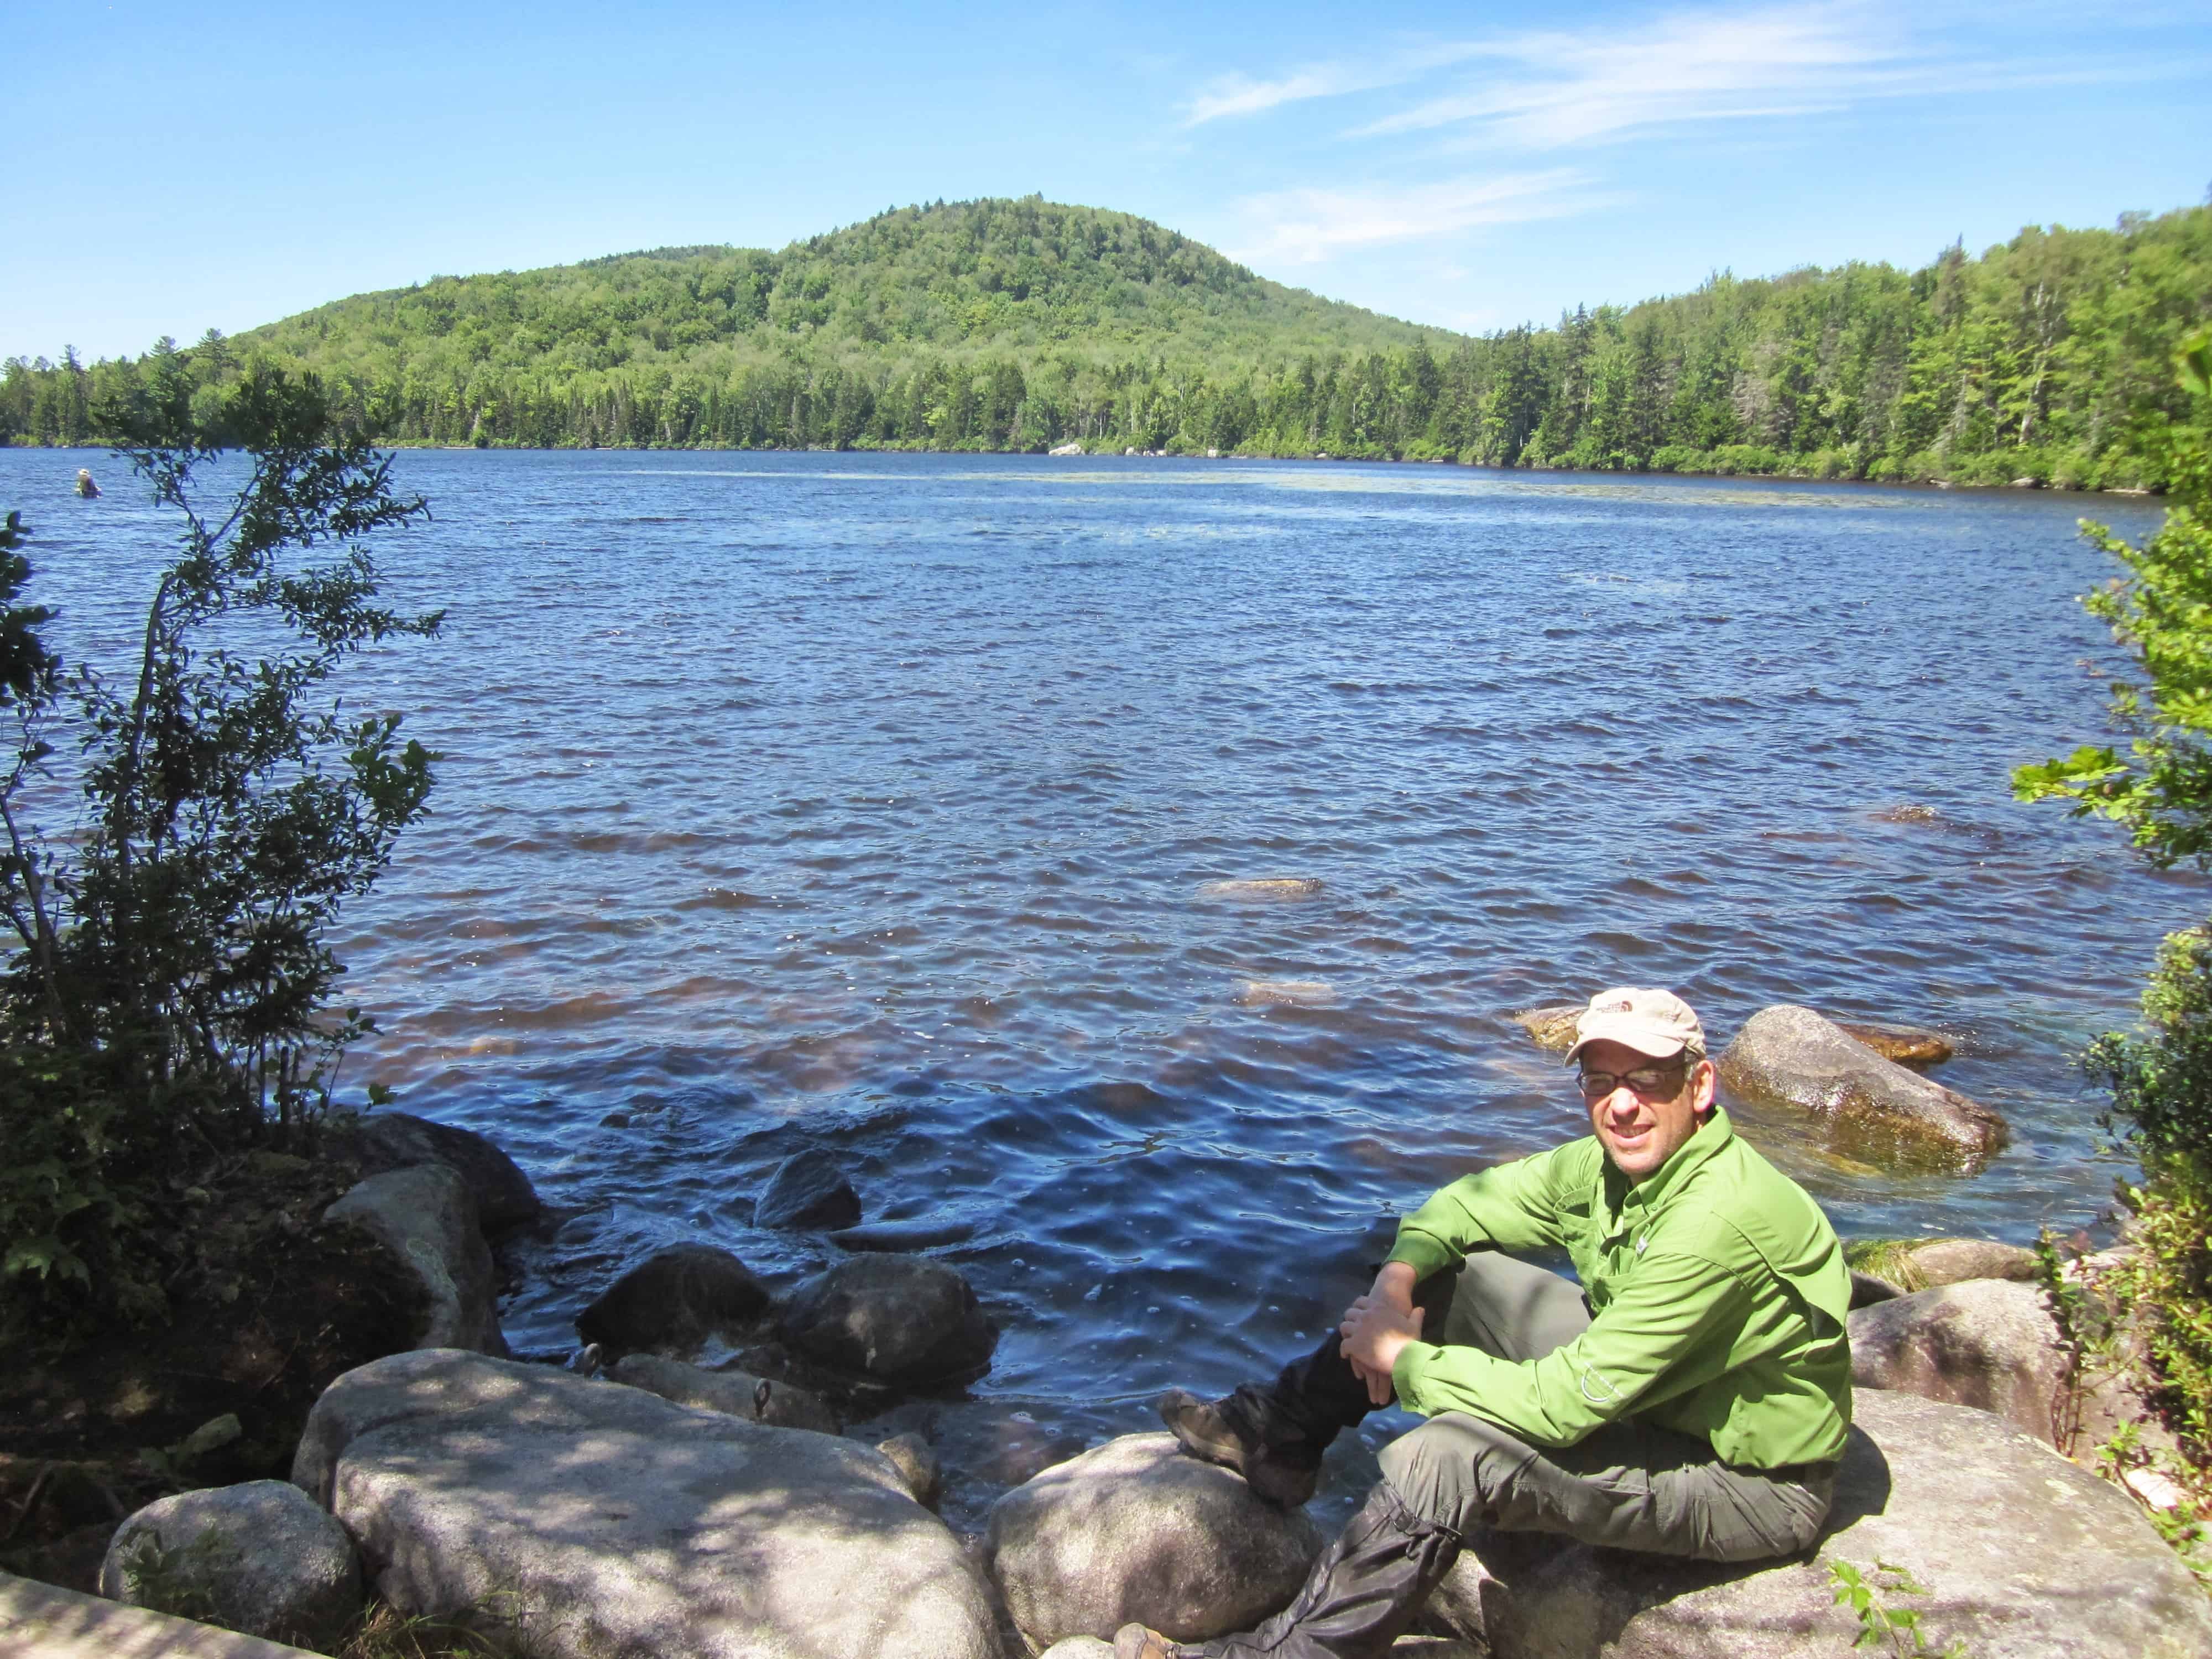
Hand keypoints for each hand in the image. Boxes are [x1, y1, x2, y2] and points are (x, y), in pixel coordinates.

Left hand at [1339, 1264, 1422, 1405]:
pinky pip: (1343, 1345)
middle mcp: (1365, 1316)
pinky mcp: (1354, 1345)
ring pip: (1343, 1327)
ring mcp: (1358, 1330)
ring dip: (1346, 1334)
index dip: (1357, 1308)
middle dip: (1350, 1320)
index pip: (1360, 1301)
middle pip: (1349, 1313)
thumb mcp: (1414, 1326)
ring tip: (1348, 1341)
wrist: (1405, 1358)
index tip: (1358, 1314)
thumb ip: (1416, 1316)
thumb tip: (1420, 1309)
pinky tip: (1346, 1355)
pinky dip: (1343, 1351)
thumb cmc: (1410, 1342)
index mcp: (1378, 1309)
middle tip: (1352, 1329)